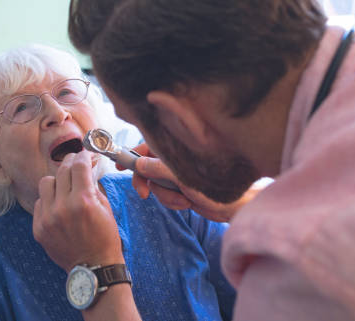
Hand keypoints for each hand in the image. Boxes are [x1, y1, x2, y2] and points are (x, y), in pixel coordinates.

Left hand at [33, 151, 123, 272]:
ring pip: (46, 183)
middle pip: (61, 171)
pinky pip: (39, 203)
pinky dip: (50, 200)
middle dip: (71, 163)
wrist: (94, 267)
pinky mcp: (39, 228)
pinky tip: (59, 206)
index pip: (79, 166)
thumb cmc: (105, 237)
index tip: (86, 155)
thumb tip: (87, 167)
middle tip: (76, 164)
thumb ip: (93, 185)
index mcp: (83, 201)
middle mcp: (63, 207)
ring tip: (66, 187)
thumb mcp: (106, 208)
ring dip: (57, 181)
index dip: (83, 156)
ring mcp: (48, 218)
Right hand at [120, 143, 259, 222]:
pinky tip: (188, 203)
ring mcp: (178, 175)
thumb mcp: (183, 177)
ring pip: (157, 186)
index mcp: (177, 150)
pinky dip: (174, 202)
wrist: (236, 206)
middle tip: (143, 194)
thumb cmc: (217, 186)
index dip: (131, 154)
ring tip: (185, 199)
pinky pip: (166, 196)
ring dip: (167, 197)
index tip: (119, 165)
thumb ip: (159, 169)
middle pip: (147, 169)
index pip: (147, 147)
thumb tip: (139, 164)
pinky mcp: (182, 188)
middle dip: (147, 183)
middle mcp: (175, 160)